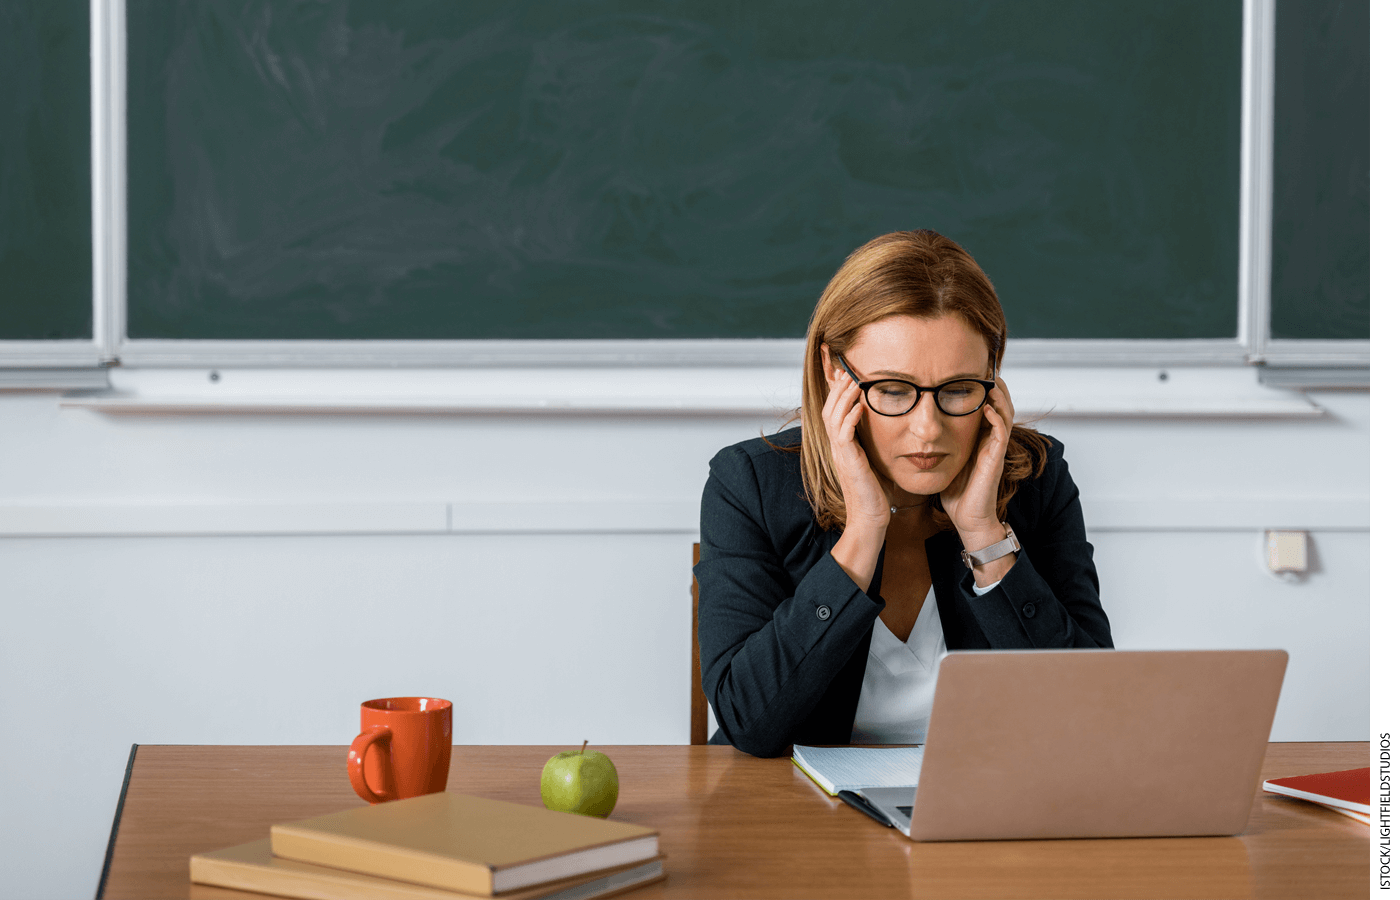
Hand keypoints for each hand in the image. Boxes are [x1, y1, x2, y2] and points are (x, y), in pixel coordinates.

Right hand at [821, 366, 890, 531]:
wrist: (870, 518)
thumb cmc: (874, 493)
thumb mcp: (872, 461)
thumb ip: (871, 443)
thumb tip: (882, 427)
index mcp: (842, 446)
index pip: (833, 412)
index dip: (836, 392)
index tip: (844, 373)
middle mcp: (837, 448)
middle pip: (828, 409)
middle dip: (837, 388)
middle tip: (847, 370)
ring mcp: (841, 455)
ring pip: (833, 417)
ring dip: (843, 398)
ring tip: (853, 381)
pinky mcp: (849, 463)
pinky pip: (843, 436)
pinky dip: (849, 419)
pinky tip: (859, 407)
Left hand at [940, 375, 1013, 548]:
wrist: (967, 519)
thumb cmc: (956, 493)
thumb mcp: (944, 461)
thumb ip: (937, 444)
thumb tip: (916, 430)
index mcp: (979, 439)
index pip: (985, 407)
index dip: (982, 390)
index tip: (970, 374)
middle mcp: (989, 441)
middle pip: (1000, 405)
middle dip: (995, 387)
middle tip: (985, 370)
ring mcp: (995, 449)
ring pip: (1005, 414)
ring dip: (999, 396)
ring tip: (990, 381)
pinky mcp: (996, 458)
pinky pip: (1001, 433)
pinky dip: (996, 418)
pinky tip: (986, 408)